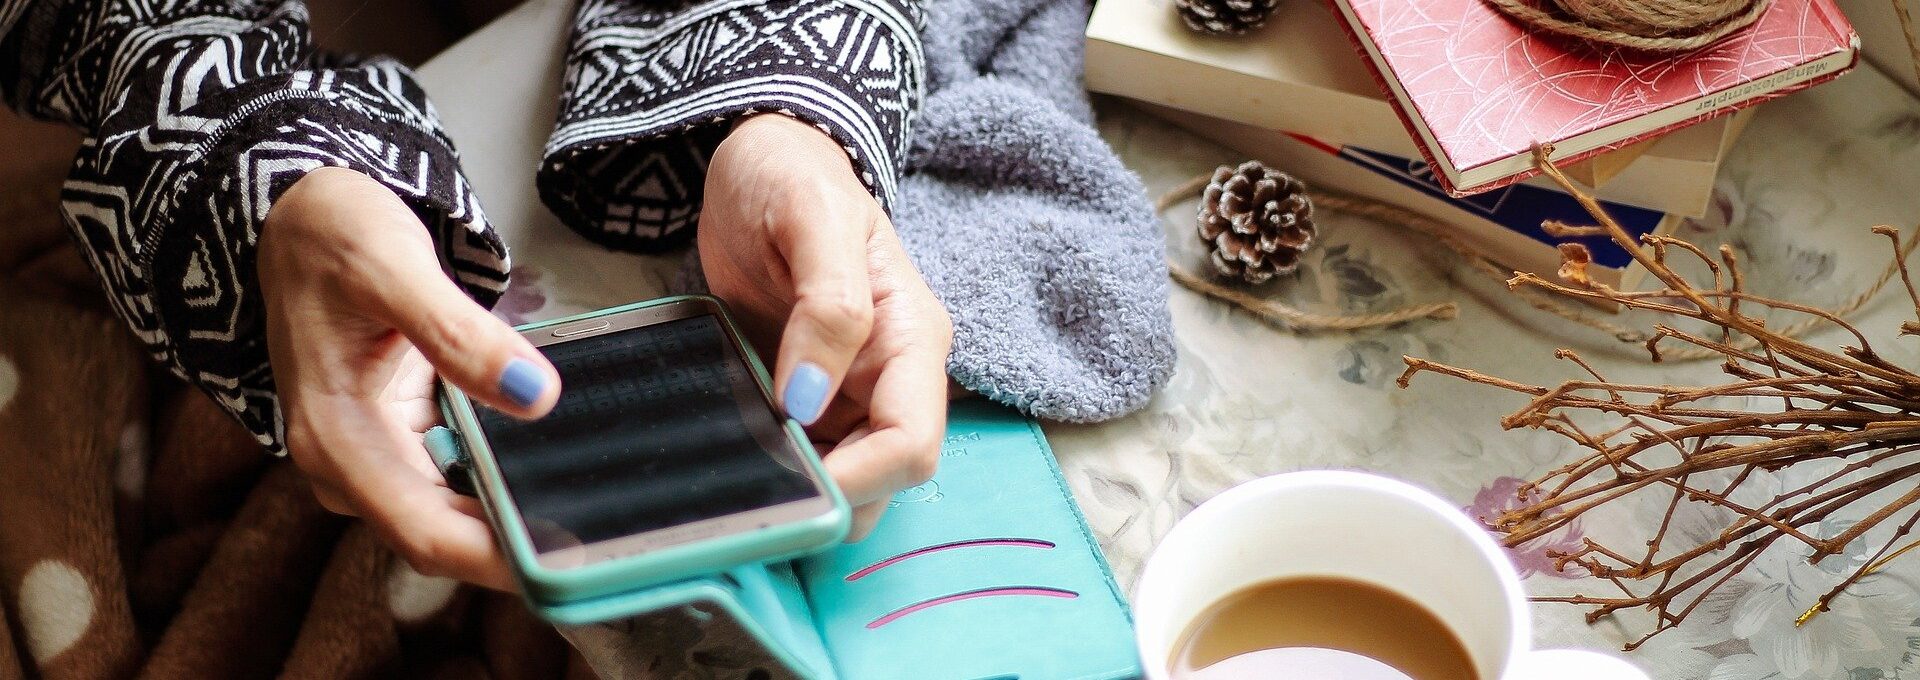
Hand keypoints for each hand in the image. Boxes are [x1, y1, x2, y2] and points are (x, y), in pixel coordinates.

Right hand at [259, 167, 561, 589]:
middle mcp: (352, 467)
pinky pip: (464, 480)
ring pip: (461, 514)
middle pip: (449, 536)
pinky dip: (508, 479)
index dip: (499, 557)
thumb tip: (536, 395)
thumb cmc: (332, 238)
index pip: (427, 532)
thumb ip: (461, 334)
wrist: (300, 222)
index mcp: (336, 440)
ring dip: (519, 515)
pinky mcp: (403, 443)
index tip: (569, 562)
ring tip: (600, 509)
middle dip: (522, 544)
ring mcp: (378, 460)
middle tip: (610, 539)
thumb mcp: (394, 268)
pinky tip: (560, 467)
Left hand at [701, 114, 953, 539]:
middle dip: (828, 499)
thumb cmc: (791, 175)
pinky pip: (804, 460)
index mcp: (911, 339)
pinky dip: (772, 473)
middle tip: (752, 484)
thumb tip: (810, 399)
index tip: (788, 469)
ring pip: (846, 485)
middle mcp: (892, 378)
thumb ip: (827, 306)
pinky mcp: (811, 402)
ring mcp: (852, 395)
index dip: (857, 476)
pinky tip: (732, 457)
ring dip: (799, 494)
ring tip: (736, 470)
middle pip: (884, 483)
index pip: (911, 445)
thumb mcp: (810, 218)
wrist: (760, 163)